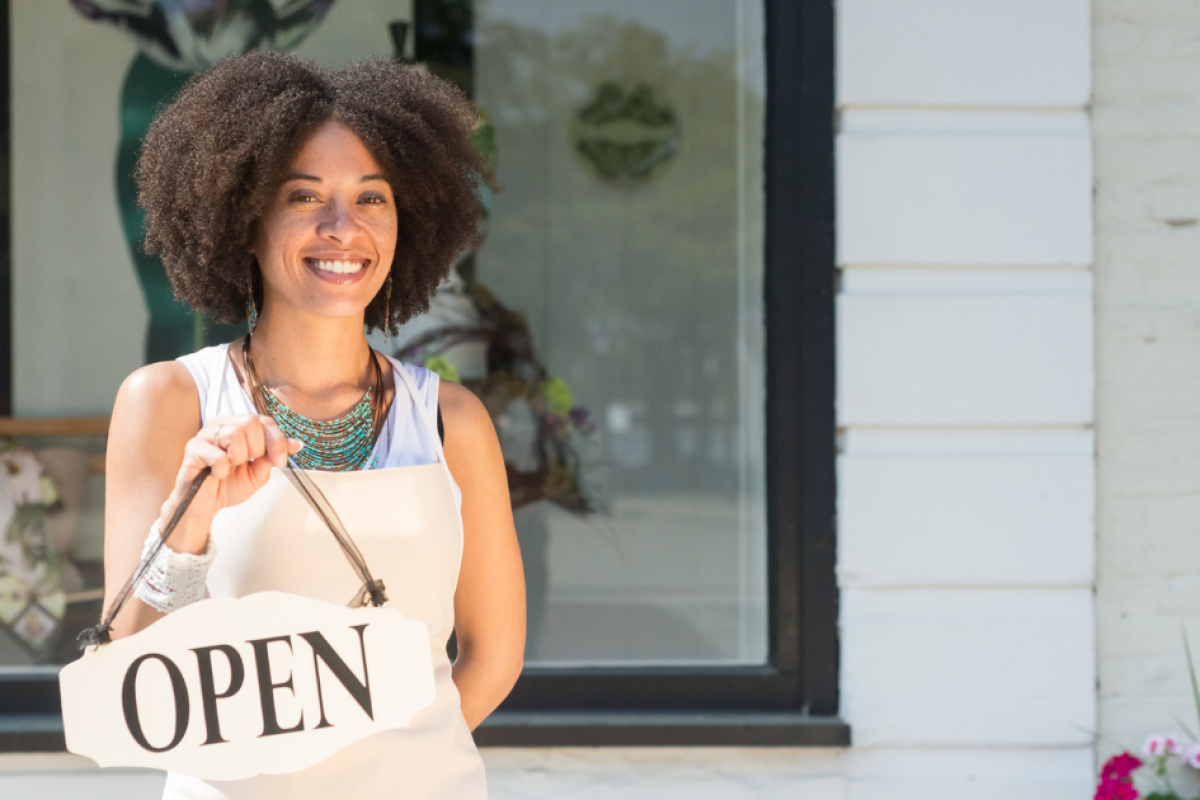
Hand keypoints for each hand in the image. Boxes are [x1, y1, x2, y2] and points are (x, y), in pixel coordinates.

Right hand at [157, 414, 302, 551]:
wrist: (205, 505)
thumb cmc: (229, 485)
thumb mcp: (259, 473)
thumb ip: (274, 456)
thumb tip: (297, 443)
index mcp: (239, 426)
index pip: (264, 420)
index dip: (277, 440)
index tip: (280, 462)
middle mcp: (221, 425)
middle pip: (250, 422)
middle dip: (257, 449)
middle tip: (247, 464)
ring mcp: (205, 435)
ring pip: (234, 433)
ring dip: (238, 458)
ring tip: (230, 467)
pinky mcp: (192, 450)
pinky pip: (217, 455)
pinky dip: (222, 470)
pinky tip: (216, 474)